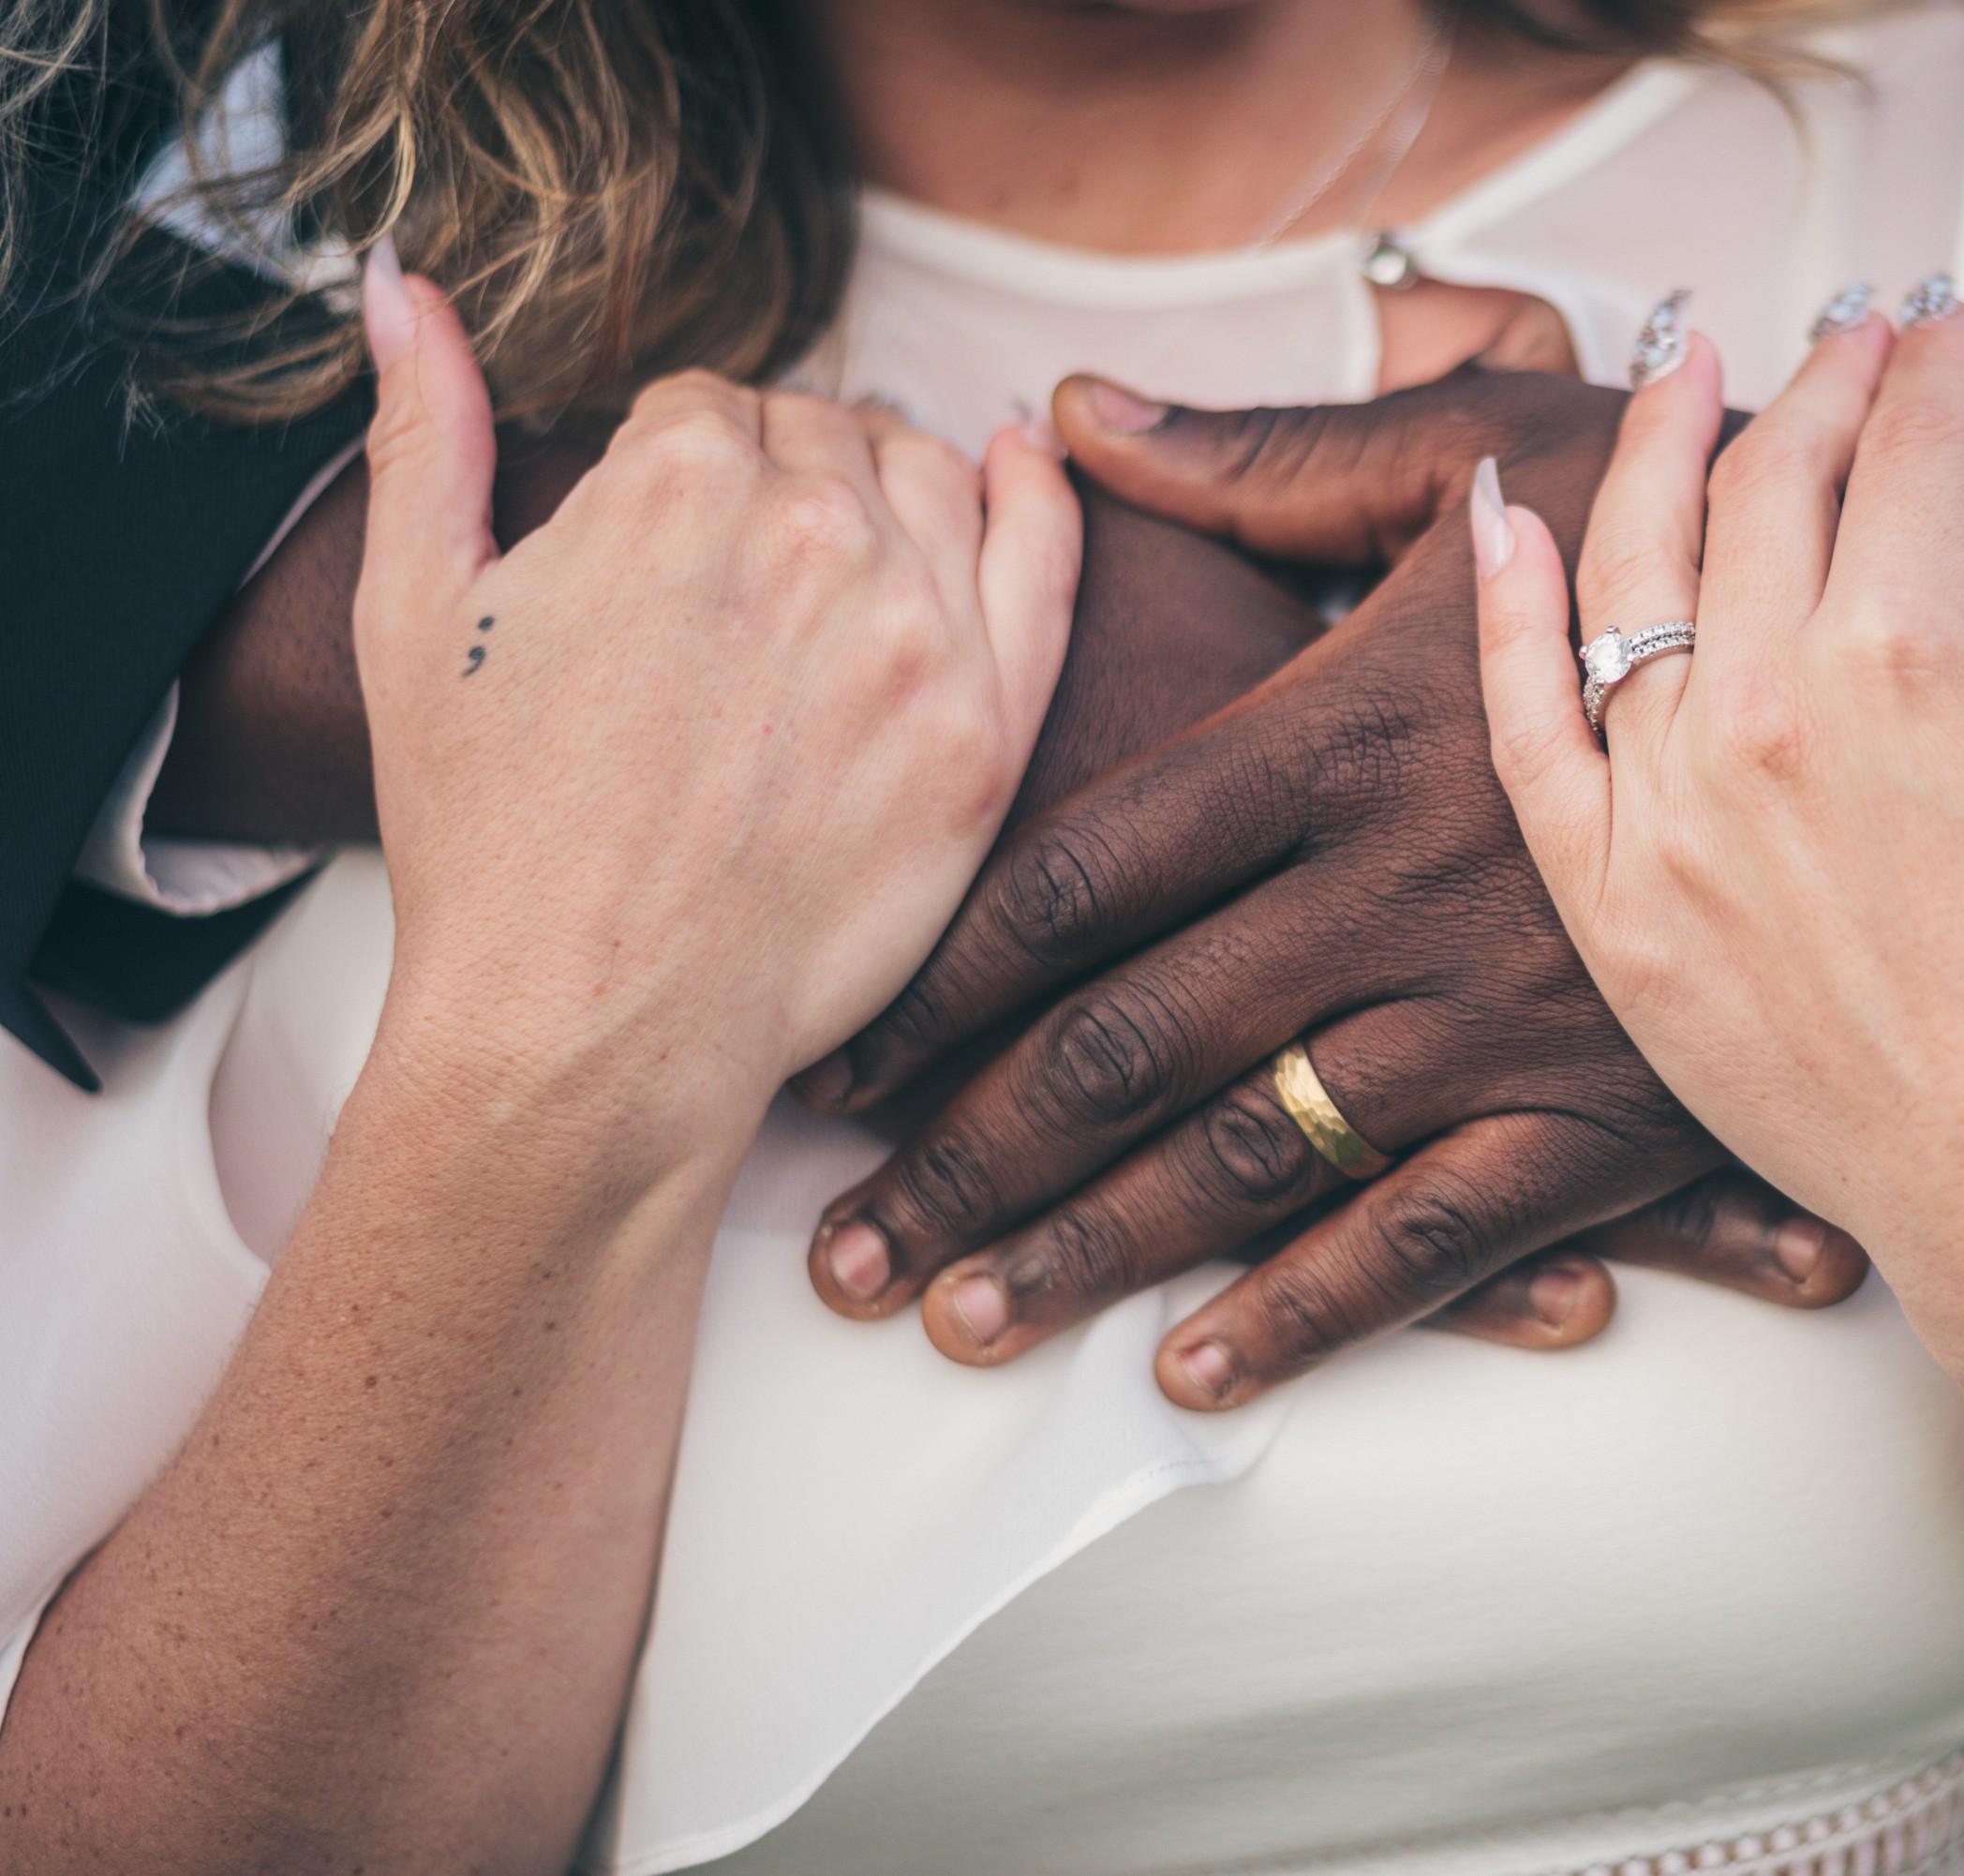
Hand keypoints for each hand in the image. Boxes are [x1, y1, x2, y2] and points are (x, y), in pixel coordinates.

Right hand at [351, 245, 1074, 1157]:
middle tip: (753, 572)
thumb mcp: (412, 613)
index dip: (684, 464)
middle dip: (786, 477)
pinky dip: (1042, 498)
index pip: (712, 404)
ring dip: (895, 487)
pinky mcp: (987, 731)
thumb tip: (406, 290)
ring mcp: (918, 630)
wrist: (589, 1026)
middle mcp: (814, 529)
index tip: (675, 536)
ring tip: (857, 547)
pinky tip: (1025, 465)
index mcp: (677, 477)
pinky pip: (1046, 566)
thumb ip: (427, 431)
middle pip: (827, 435)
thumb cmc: (490, 842)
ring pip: (935, 483)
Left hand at [797, 366, 1870, 1404]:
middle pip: (1130, 1039)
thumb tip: (1072, 416)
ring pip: (1252, 1160)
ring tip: (959, 1319)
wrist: (1915, 662)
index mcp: (1337, 735)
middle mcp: (1388, 888)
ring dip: (1092, 1251)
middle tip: (844, 1249)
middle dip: (970, 1157)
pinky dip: (1308, 1313)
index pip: (1085, 871)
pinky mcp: (1598, 1112)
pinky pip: (1430, 1238)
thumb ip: (1263, 462)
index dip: (947, 976)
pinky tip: (1192, 1371)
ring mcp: (1492, 1014)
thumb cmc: (1685, 542)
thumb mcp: (1480, 460)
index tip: (847, 1053)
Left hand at [1476, 303, 1963, 1313]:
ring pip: (1634, 567)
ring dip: (1660, 448)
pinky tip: (1508, 516)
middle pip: (1768, 484)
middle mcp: (1771, 712)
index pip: (1907, 448)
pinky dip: (1507, 607)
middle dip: (1820, 387)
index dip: (1934, 370)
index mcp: (1920, 657)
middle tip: (1851, 348)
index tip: (1943, 337)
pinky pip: (1525, 719)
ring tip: (1684, 375)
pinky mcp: (1611, 901)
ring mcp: (1672, 808)